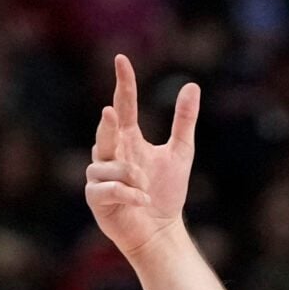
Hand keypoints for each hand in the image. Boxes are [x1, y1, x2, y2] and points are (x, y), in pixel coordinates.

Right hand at [84, 54, 199, 259]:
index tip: (122, 59)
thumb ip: (184, 121)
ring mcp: (99, 175)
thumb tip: (192, 86)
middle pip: (105, 131)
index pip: (125, 105)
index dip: (124, 83)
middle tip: (111, 113)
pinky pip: (106, 188)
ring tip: (145, 188)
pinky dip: (127, 193)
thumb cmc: (166, 193)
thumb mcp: (181, 153)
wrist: (160, 230)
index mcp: (129, 139)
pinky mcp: (97, 198)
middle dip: (108, 125)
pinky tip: (143, 201)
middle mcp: (110, 153)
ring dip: (129, 174)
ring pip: (105, 163)